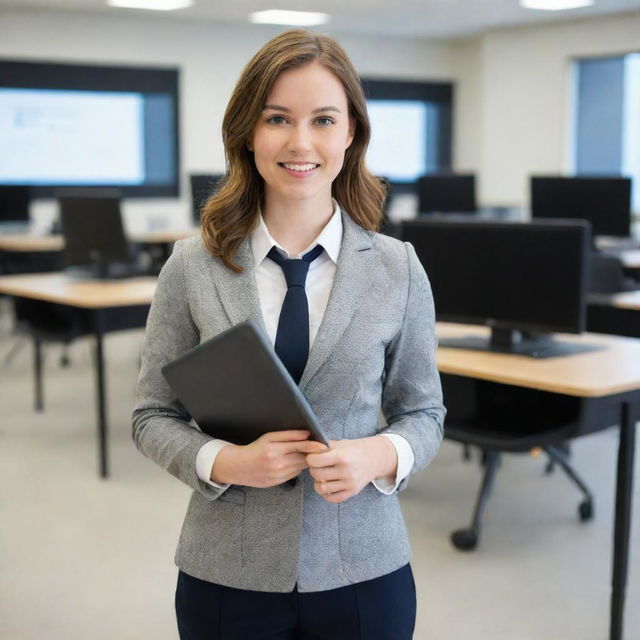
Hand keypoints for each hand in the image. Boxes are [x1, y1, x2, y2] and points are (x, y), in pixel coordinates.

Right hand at [211, 430, 327, 487]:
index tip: (324, 445)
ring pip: (300, 467)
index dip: (314, 446)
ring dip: (305, 461)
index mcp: (275, 450)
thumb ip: (288, 435)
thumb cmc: (255, 449)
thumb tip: (306, 434)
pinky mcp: (278, 482)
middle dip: (312, 454)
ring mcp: (278, 475)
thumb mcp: (269, 437)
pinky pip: (294, 474)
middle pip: (303, 458)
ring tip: (306, 455)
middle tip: (320, 450)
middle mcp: (277, 464)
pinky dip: (297, 468)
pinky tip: (294, 463)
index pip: (301, 447)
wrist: (239, 467)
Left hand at [306, 435, 397, 503]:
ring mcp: (349, 483)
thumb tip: (306, 448)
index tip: (313, 457)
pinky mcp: (352, 492)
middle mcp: (346, 471)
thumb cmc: (354, 449)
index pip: (315, 461)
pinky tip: (328, 485)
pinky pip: (332, 498)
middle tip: (318, 466)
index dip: (310, 458)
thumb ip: (324, 447)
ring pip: (322, 488)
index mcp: (341, 456)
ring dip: (318, 482)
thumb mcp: (340, 443)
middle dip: (314, 470)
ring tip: (323, 476)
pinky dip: (326, 493)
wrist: (374, 458)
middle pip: (316, 475)